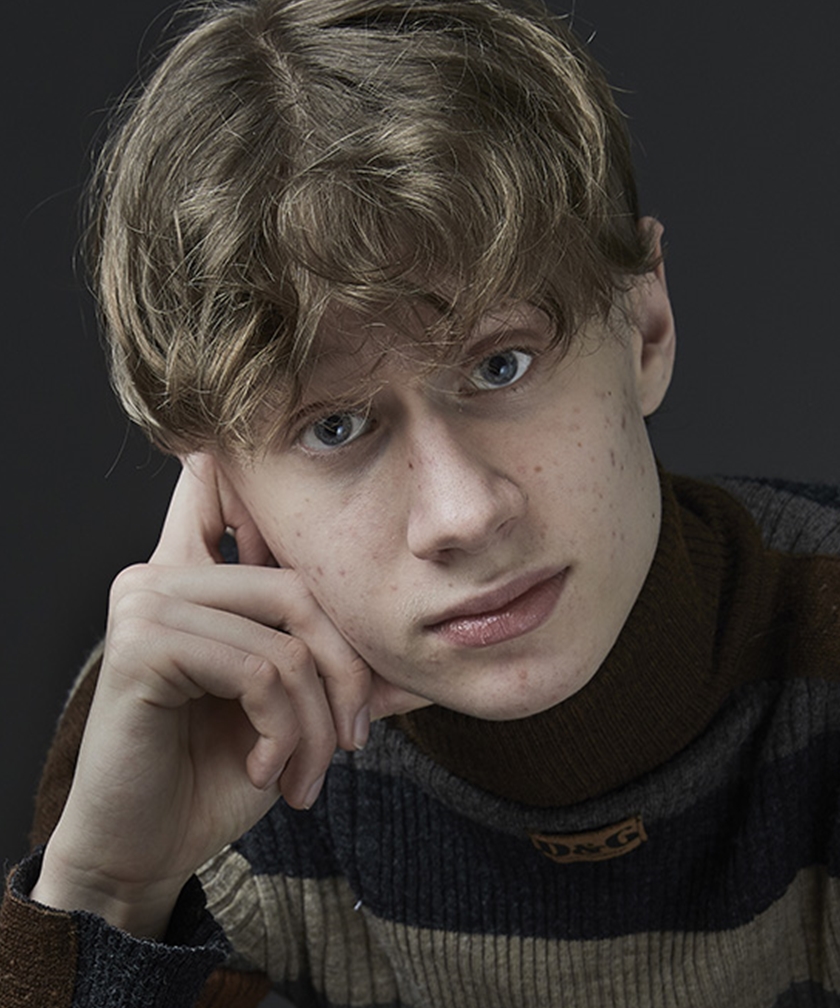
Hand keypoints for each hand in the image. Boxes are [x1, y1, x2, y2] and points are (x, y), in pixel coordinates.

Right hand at [33, 454, 425, 936]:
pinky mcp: (142, 645)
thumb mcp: (295, 712)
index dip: (254, 476)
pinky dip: (283, 732)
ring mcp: (147, 601)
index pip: (220, 487)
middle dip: (346, 674)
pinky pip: (258, 671)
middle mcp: (163, 572)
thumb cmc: (215, 771)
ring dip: (316, 723)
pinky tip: (262, 770)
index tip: (261, 470)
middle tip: (352, 742)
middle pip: (302, 587)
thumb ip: (346, 670)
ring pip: (287, 638)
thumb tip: (429, 652)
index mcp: (193, 575)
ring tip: (305, 774)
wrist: (146, 848)